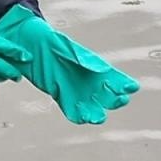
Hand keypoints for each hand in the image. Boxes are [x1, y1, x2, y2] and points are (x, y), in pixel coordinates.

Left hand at [0, 4, 139, 123]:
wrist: (29, 44)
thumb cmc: (50, 41)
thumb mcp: (67, 48)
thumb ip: (83, 60)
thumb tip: (99, 70)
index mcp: (94, 66)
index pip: (114, 77)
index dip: (124, 84)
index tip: (131, 87)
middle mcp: (87, 80)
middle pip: (107, 94)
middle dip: (115, 99)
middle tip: (120, 100)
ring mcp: (74, 89)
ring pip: (91, 105)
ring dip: (97, 112)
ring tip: (99, 118)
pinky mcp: (60, 95)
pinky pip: (71, 109)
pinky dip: (77, 115)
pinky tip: (81, 118)